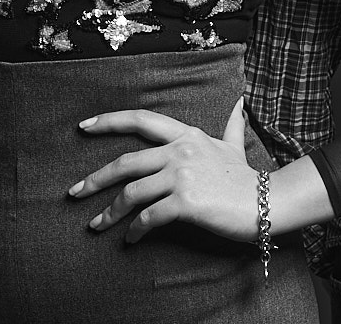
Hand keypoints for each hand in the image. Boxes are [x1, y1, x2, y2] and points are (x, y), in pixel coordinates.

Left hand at [68, 98, 259, 242]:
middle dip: (94, 180)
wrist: (267, 202)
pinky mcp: (185, 202)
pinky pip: (148, 217)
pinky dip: (135, 230)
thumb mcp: (233, 147)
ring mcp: (183, 176)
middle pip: (126, 162)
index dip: (110, 121)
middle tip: (74, 193)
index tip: (83, 126)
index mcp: (187, 136)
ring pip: (132, 193)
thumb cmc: (245, 178)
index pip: (142, 120)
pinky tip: (131, 238)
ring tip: (97, 225)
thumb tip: (240, 102)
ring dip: (109, 213)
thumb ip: (231, 125)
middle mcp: (181, 151)